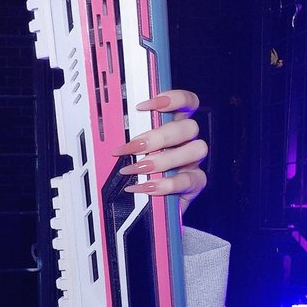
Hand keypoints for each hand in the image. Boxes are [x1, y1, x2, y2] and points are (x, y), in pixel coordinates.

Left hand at [111, 89, 206, 215]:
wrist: (150, 206)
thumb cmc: (141, 175)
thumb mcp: (133, 155)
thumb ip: (130, 142)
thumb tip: (110, 137)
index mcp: (174, 127)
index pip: (186, 103)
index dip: (171, 99)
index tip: (144, 106)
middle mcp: (187, 142)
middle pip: (189, 127)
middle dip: (159, 136)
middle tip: (134, 146)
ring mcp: (193, 162)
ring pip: (196, 149)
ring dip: (164, 159)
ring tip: (139, 168)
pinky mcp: (195, 183)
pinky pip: (187, 180)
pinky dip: (164, 184)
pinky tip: (146, 186)